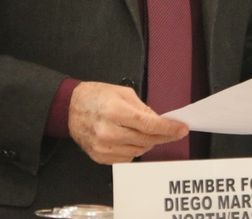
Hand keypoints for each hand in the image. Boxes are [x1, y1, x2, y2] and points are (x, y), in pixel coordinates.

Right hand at [68, 81, 188, 163]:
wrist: (70, 108)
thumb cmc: (96, 96)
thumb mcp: (122, 93)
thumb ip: (143, 109)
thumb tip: (159, 122)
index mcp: (115, 112)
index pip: (149, 125)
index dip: (168, 128)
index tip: (182, 129)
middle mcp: (109, 132)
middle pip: (147, 140)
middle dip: (161, 135)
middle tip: (169, 130)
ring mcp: (104, 147)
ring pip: (139, 151)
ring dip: (147, 142)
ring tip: (141, 130)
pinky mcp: (100, 157)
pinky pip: (127, 158)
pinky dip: (134, 149)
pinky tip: (128, 138)